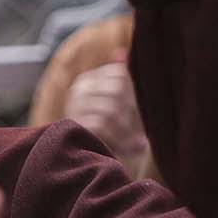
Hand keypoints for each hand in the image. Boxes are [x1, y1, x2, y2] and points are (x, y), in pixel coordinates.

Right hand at [61, 57, 148, 171]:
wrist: (90, 164)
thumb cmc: (113, 134)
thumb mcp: (121, 107)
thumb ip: (123, 81)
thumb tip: (123, 53)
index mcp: (90, 80)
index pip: (121, 75)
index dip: (137, 95)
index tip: (143, 115)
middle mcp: (78, 90)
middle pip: (116, 90)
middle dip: (133, 114)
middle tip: (143, 133)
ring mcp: (73, 107)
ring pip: (110, 109)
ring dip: (128, 131)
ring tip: (138, 145)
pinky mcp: (73, 126)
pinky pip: (101, 125)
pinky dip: (120, 140)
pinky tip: (130, 150)